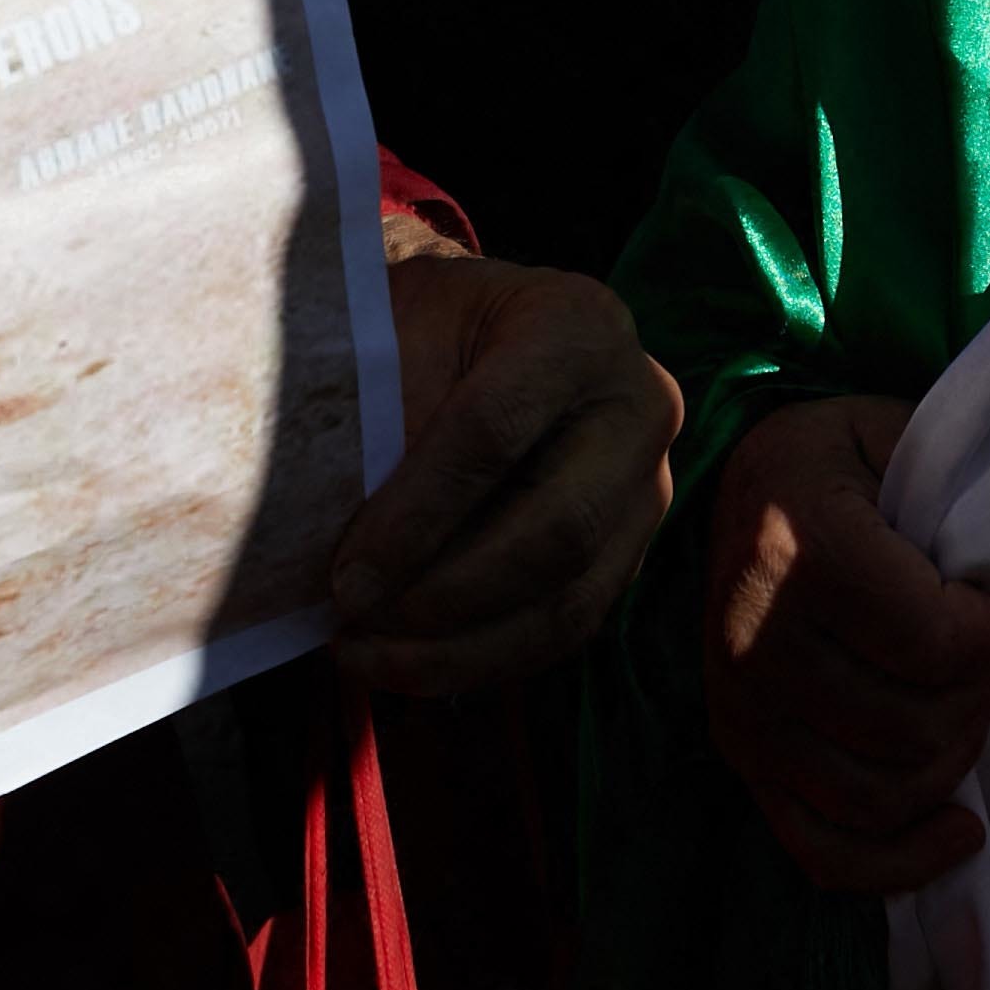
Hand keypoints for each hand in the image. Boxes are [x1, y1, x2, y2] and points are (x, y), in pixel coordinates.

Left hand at [326, 250, 681, 693]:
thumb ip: (383, 409)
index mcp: (578, 328)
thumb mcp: (398, 328)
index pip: (496, 430)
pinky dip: (481, 662)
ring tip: (365, 656)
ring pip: (568, 600)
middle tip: (355, 620)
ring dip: (459, 650)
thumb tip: (343, 536)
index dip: (417, 515)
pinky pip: (565, 630)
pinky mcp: (627, 552)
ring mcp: (645, 489)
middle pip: (556, 529)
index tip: (345, 577)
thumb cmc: (423, 324)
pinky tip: (404, 665)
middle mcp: (639, 409)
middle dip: (445, 595)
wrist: (475, 330)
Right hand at [697, 393, 989, 891]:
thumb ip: (968, 484)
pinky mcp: (740, 754)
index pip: (936, 643)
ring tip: (969, 705)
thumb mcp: (897, 432)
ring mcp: (741, 708)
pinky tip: (957, 830)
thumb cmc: (839, 457)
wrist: (740, 479)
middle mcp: (754, 638)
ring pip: (883, 791)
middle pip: (916, 725)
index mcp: (798, 547)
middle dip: (982, 691)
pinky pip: (823, 848)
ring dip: (952, 759)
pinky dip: (898, 860)